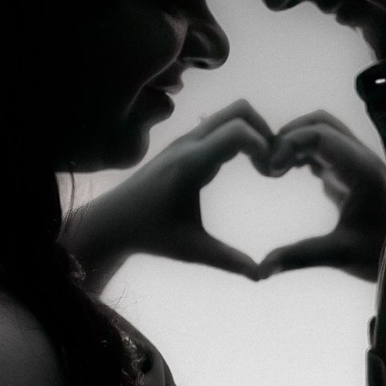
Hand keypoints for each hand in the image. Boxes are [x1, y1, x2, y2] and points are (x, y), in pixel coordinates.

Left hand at [66, 100, 276, 289]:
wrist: (113, 221)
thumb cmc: (151, 235)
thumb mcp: (192, 250)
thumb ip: (229, 261)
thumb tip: (263, 276)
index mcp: (191, 164)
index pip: (238, 131)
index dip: (264, 146)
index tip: (270, 175)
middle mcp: (189, 143)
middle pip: (239, 110)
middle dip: (265, 131)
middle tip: (271, 165)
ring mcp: (186, 139)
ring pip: (230, 114)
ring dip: (254, 132)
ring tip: (261, 166)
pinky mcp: (186, 143)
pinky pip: (220, 124)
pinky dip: (241, 135)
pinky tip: (245, 165)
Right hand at [253, 112, 385, 284]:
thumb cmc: (382, 256)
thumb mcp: (341, 256)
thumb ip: (300, 257)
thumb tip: (262, 270)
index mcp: (362, 170)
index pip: (320, 135)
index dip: (289, 144)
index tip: (270, 170)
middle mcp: (361, 158)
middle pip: (319, 124)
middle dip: (288, 136)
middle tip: (266, 165)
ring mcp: (355, 163)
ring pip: (320, 132)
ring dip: (294, 142)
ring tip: (272, 169)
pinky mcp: (349, 173)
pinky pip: (321, 149)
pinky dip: (300, 153)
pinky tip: (284, 173)